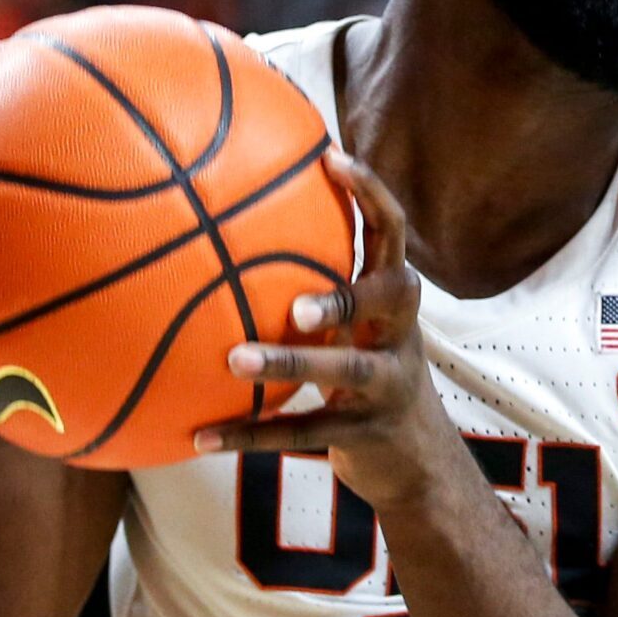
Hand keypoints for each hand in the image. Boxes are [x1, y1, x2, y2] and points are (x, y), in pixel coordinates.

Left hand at [193, 150, 455, 506]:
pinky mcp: (364, 433)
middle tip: (296, 304)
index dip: (369, 194)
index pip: (391, 232)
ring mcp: (387, 385)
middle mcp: (400, 335)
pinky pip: (303, 433)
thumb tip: (232, 222)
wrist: (418, 458)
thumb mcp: (357, 326)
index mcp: (394, 298)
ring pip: (343, 371)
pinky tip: (199, 437)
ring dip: (288, 363)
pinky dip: (249, 434)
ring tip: (233, 360)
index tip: (331, 158)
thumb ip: (319, 282)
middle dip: (345, 297)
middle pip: (389, 300)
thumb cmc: (367, 373)